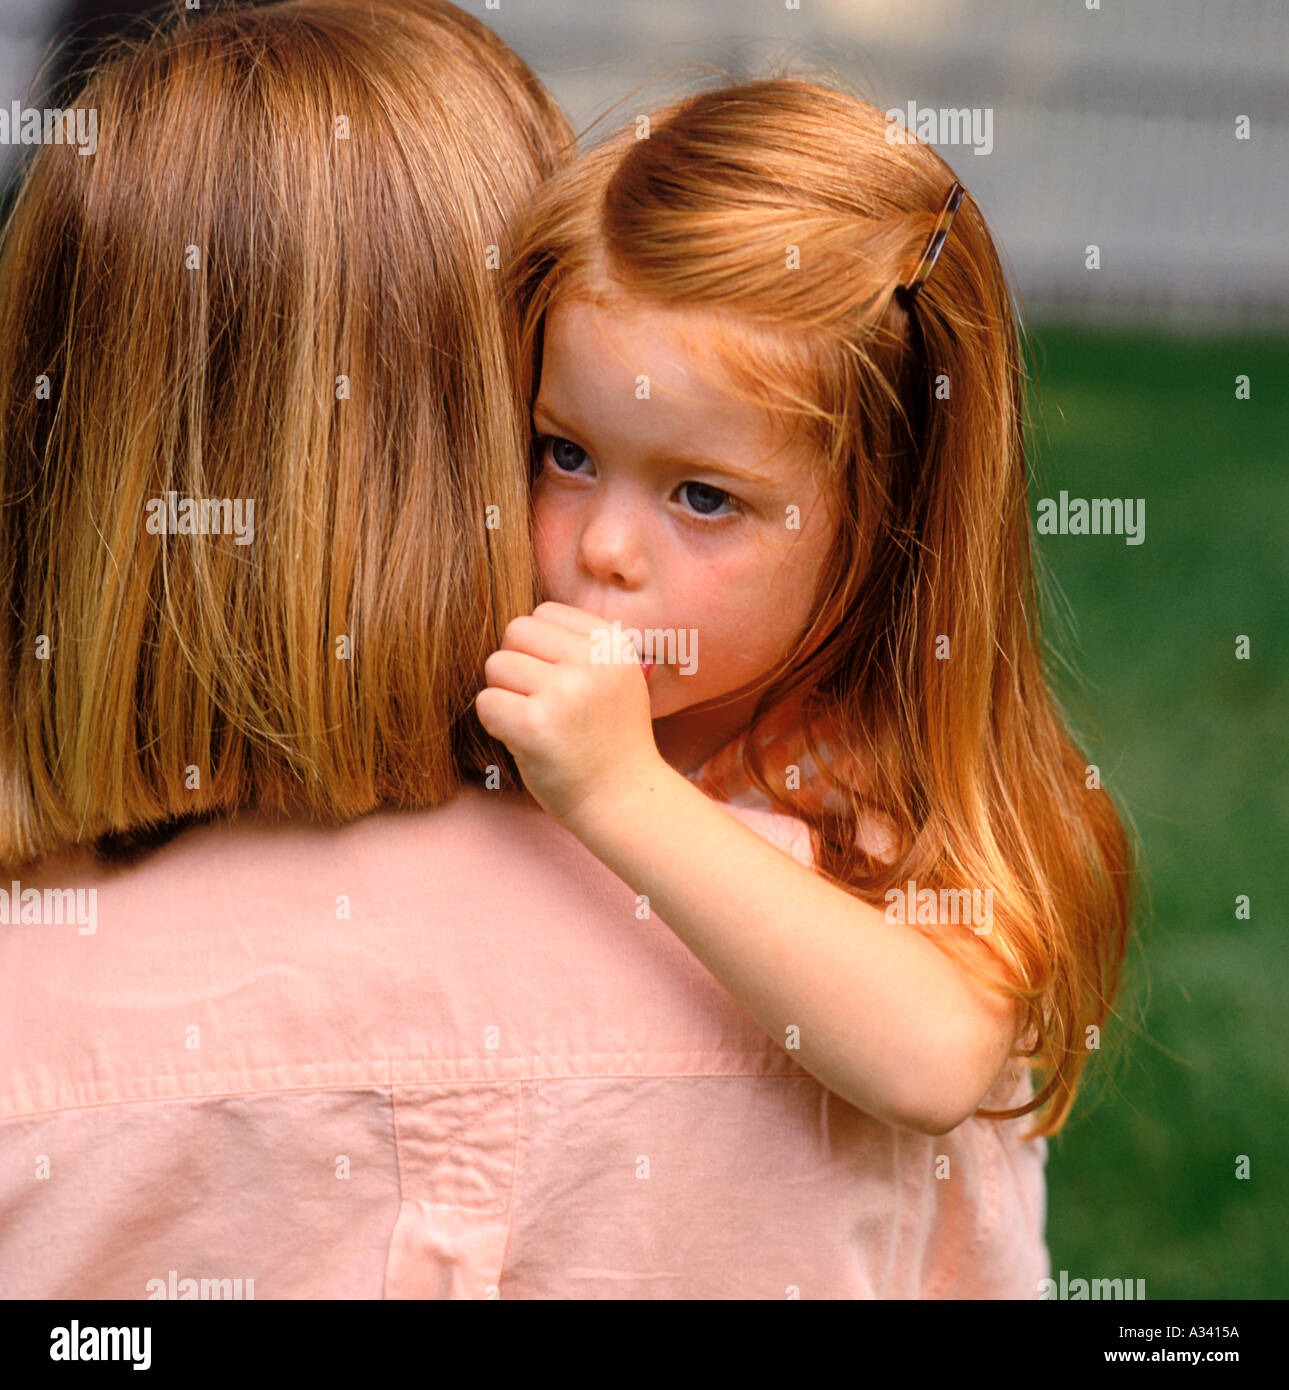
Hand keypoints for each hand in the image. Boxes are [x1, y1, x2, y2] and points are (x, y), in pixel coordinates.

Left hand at [474, 601, 665, 826]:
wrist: (625, 800)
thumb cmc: (609, 739)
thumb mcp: (614, 676)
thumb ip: (577, 645)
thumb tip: (517, 624)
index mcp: (612, 643)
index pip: (545, 612)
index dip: (540, 648)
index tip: (560, 682)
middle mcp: (591, 661)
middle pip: (516, 631)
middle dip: (517, 664)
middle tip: (539, 701)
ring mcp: (564, 693)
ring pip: (496, 664)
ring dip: (504, 694)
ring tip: (535, 721)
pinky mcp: (535, 726)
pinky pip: (486, 702)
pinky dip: (495, 722)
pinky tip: (524, 740)